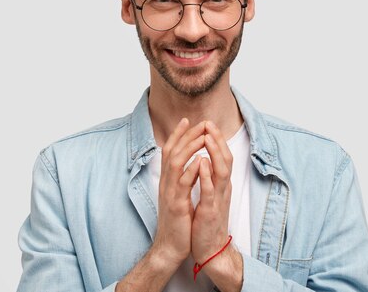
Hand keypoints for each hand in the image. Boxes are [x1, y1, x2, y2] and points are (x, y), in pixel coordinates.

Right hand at [151, 118, 205, 268]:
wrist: (170, 247)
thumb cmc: (177, 222)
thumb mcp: (178, 196)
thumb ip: (181, 179)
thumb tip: (189, 162)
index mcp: (167, 180)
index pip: (170, 151)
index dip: (178, 135)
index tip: (188, 120)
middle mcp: (166, 183)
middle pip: (172, 151)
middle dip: (186, 135)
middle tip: (198, 122)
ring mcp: (170, 193)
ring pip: (176, 163)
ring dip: (189, 148)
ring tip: (202, 136)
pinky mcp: (177, 205)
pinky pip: (183, 184)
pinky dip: (191, 171)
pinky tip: (200, 161)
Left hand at [190, 121, 232, 263]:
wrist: (210, 250)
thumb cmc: (206, 223)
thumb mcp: (209, 196)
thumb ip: (208, 179)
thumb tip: (204, 159)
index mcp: (220, 185)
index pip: (222, 157)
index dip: (216, 140)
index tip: (207, 124)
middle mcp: (222, 189)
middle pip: (225, 159)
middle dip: (217, 140)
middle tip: (209, 123)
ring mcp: (218, 199)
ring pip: (221, 171)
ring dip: (214, 152)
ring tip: (207, 136)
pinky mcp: (210, 211)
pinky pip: (210, 191)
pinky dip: (206, 176)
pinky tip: (202, 163)